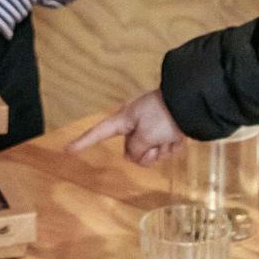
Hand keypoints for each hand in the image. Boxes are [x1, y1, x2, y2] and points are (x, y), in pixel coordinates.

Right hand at [67, 89, 186, 165]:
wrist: (192, 104)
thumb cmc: (164, 116)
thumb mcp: (144, 136)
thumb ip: (134, 151)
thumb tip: (136, 154)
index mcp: (124, 120)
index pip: (98, 133)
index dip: (83, 142)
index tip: (66, 150)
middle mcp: (135, 123)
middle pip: (132, 151)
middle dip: (146, 153)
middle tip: (158, 144)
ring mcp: (152, 127)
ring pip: (151, 152)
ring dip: (163, 150)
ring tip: (171, 137)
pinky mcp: (167, 130)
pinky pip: (166, 147)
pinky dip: (173, 145)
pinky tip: (180, 136)